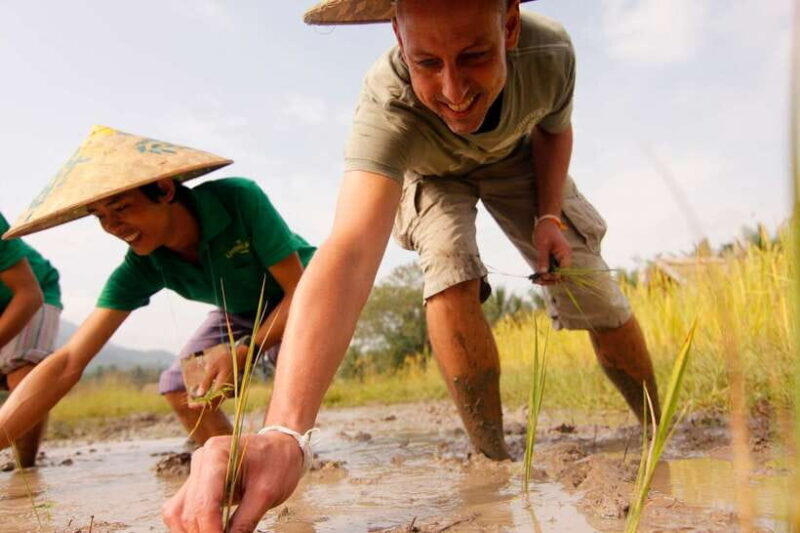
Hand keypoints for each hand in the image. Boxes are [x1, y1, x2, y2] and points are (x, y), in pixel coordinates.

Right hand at [162, 431, 304, 532]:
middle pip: (188, 510)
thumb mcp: (267, 494)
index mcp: (217, 454)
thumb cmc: (278, 463)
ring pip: (177, 511)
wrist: (281, 447)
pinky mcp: (197, 483)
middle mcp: (201, 461)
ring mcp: (197, 472)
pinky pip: (182, 509)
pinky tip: (207, 532)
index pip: (204, 502)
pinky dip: (191, 526)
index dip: (210, 530)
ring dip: (190, 532)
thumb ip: (244, 523)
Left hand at [187, 343, 245, 407]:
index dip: (198, 405)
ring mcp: (227, 393)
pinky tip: (201, 394)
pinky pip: (217, 399)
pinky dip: (208, 399)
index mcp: (221, 388)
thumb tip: (198, 394)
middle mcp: (225, 393)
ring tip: (193, 398)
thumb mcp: (212, 368)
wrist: (238, 358)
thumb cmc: (224, 361)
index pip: (209, 402)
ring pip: (214, 403)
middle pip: (211, 405)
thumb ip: (206, 382)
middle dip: (199, 404)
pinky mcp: (227, 391)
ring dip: (203, 402)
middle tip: (189, 400)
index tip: (189, 404)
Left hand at [532, 218, 571, 284]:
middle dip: (550, 280)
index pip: (564, 271)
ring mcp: (561, 258)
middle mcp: (565, 258)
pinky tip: (537, 275)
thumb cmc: (545, 232)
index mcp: (565, 254)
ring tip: (536, 280)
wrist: (546, 222)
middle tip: (537, 281)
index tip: (542, 276)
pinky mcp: (555, 258)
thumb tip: (543, 273)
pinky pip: (553, 269)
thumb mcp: (542, 246)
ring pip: (557, 274)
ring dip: (547, 278)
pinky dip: (546, 273)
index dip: (554, 276)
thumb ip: (543, 259)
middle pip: (561, 275)